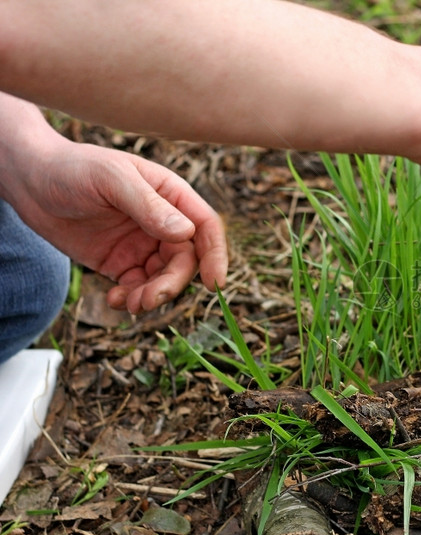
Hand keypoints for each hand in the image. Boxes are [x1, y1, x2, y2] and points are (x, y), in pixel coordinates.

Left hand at [5, 138, 227, 313]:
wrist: (28, 180)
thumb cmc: (73, 167)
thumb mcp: (112, 179)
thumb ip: (149, 206)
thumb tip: (185, 234)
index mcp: (171, 195)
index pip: (205, 227)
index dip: (215, 255)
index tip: (212, 284)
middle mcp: (163, 221)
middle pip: (186, 260)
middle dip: (172, 284)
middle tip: (149, 299)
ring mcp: (142, 243)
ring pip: (164, 278)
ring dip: (153, 296)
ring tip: (130, 303)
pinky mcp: (120, 262)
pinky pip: (138, 287)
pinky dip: (132, 299)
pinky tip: (115, 299)